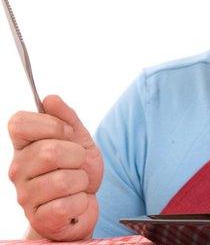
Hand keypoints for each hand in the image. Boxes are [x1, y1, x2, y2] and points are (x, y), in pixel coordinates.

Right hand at [7, 95, 103, 240]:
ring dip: (81, 180)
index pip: (19, 123)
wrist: (83, 208)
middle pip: (49, 151)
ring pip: (62, 180)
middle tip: (78, 164)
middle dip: (77, 156)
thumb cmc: (78, 172)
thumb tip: (50, 99)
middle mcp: (18, 169)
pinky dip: (81, 202)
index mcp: (24, 146)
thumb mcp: (80, 140)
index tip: (67, 134)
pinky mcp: (39, 218)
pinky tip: (76, 202)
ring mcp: (25, 195)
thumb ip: (67, 118)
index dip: (51, 125)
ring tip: (77, 184)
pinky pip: (66, 205)